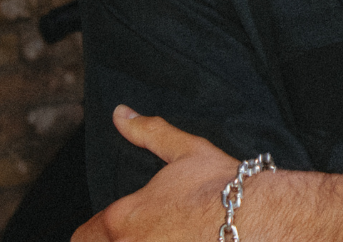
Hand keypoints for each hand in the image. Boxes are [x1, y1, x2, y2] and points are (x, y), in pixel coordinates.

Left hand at [73, 105, 238, 241]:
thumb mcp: (185, 151)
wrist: (260, 219)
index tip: (118, 230)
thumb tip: (121, 114)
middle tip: (146, 234)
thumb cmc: (222, 187)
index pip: (83, 237)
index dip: (98, 233)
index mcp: (121, 221)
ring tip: (165, 239)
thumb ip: (148, 133)